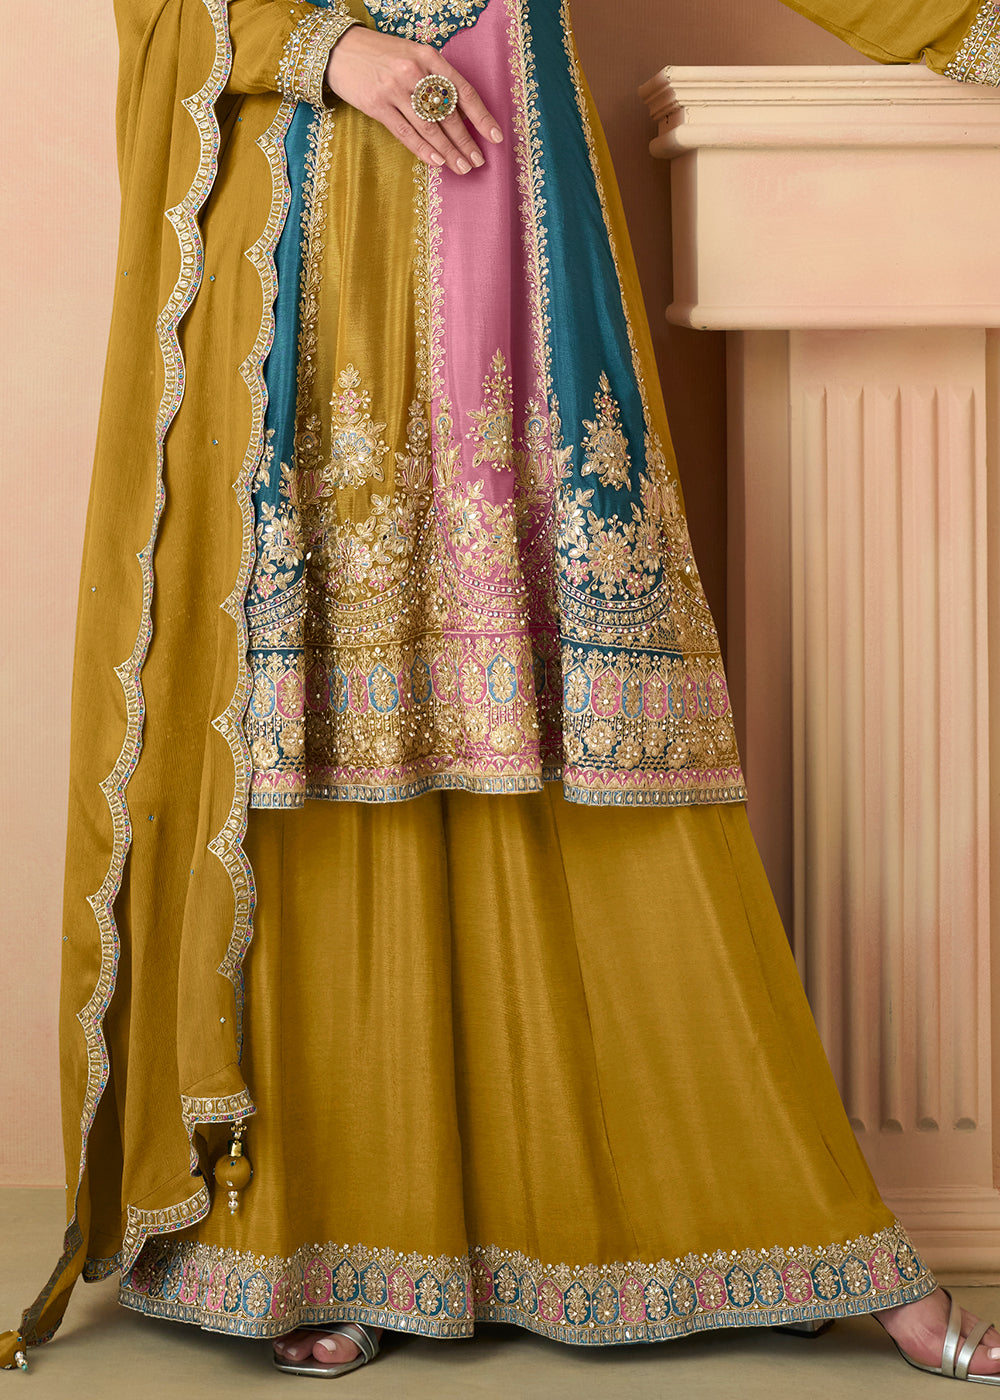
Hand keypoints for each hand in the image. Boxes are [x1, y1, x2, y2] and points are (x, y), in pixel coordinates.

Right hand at [325, 26, 502, 174]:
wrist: (340, 49)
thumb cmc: (381, 55)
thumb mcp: (412, 56)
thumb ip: (434, 79)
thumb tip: (459, 113)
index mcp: (429, 57)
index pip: (463, 91)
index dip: (482, 117)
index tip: (495, 137)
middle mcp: (415, 72)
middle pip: (448, 114)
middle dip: (466, 141)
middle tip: (478, 161)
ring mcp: (395, 89)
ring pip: (430, 127)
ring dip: (449, 151)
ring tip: (462, 168)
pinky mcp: (377, 105)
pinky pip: (405, 133)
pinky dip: (423, 149)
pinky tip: (437, 162)